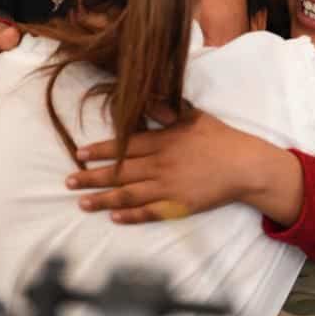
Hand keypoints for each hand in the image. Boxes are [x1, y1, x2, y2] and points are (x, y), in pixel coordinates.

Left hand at [69, 107, 302, 224]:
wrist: (244, 165)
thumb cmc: (220, 138)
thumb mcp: (193, 116)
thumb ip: (167, 110)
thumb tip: (146, 98)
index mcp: (163, 140)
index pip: (124, 146)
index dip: (100, 150)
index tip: (79, 154)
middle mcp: (161, 164)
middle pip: (119, 172)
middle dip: (92, 176)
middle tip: (70, 181)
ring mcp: (168, 187)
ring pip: (128, 194)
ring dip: (103, 199)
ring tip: (82, 202)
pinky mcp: (178, 206)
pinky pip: (149, 212)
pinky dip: (130, 215)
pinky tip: (114, 217)